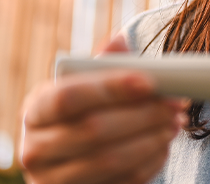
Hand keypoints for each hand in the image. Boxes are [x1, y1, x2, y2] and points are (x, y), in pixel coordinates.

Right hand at [20, 35, 186, 183]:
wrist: (67, 159)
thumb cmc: (81, 114)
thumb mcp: (83, 88)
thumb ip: (101, 65)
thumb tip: (120, 40)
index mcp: (35, 109)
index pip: (68, 96)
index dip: (110, 88)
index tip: (149, 81)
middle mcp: (35, 148)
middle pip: (93, 129)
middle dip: (142, 115)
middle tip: (175, 104)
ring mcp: (53, 180)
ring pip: (109, 160)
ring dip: (150, 140)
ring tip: (174, 123)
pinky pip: (120, 183)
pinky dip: (148, 164)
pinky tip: (163, 147)